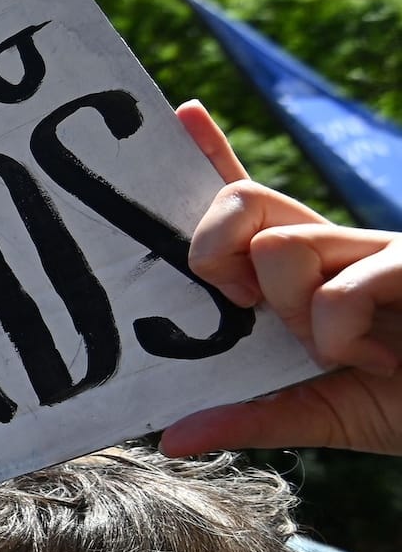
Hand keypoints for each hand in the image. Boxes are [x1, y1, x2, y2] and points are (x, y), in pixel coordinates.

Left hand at [161, 100, 401, 454]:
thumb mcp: (319, 412)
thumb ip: (250, 416)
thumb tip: (173, 439)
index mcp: (302, 271)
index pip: (249, 204)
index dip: (214, 153)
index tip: (184, 112)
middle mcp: (334, 247)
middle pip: (244, 202)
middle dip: (214, 252)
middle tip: (244, 304)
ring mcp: (378, 249)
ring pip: (280, 243)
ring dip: (291, 310)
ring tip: (338, 351)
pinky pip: (343, 286)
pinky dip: (341, 335)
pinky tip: (378, 358)